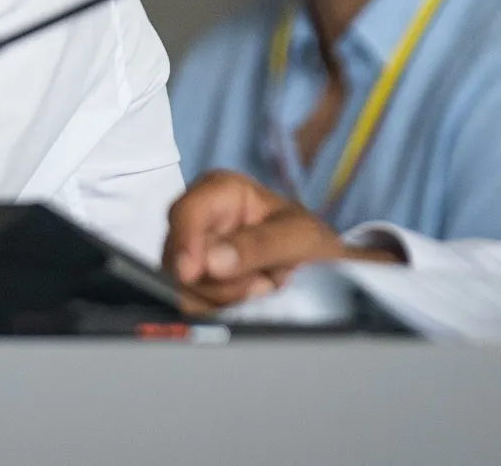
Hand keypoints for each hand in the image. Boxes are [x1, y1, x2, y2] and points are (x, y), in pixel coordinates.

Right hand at [163, 170, 390, 305]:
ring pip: (184, 288)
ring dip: (225, 299)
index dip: (184, 242)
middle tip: (261, 283)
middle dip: (220, 281)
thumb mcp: (299, 236)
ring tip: (261, 287)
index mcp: (219, 190)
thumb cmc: (307, 239)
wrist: (320, 268)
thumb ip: (259, 245)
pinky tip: (248, 301)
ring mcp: (192, 255)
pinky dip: (223, 310)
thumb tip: (212, 262)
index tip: (191, 272)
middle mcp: (197, 220)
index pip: (186, 212)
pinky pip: (194, 306)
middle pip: (179, 258)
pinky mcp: (194, 284)